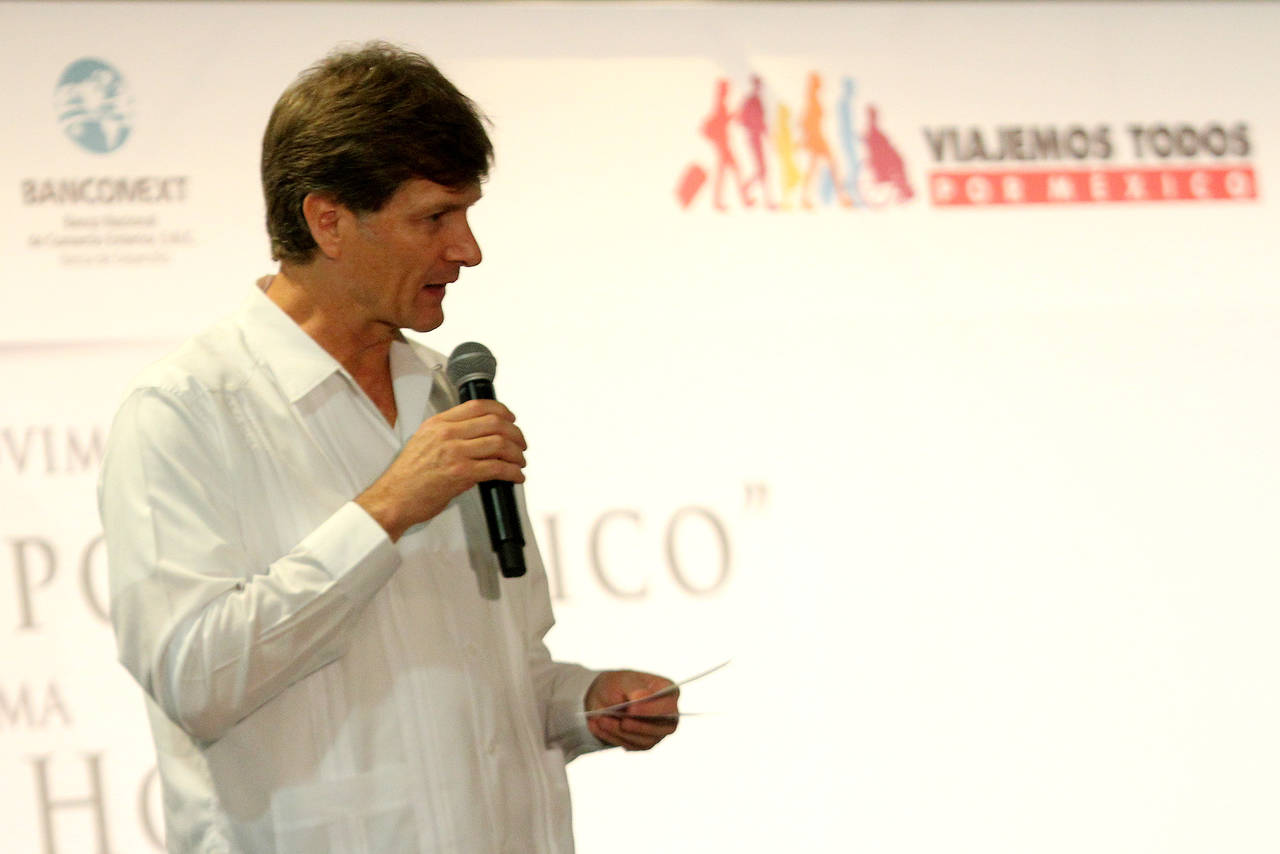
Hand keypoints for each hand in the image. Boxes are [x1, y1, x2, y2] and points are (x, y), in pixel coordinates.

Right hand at [356, 399, 525, 540]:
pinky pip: (497, 468)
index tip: (510, 418)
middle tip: (521, 444)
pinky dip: (513, 472)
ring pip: (500, 444)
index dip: (501, 410)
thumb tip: (477, 435)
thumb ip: (449, 434)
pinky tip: (516, 477)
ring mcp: (455, 453)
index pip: (477, 406)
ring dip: (517, 454)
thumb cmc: (407, 476)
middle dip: (515, 433)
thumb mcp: (423, 442)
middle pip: (494, 423)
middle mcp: (447, 434)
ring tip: (520, 462)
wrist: (393, 499)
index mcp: (438, 424)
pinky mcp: (461, 474)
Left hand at [584, 670, 678, 750]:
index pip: (667, 704)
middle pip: (662, 727)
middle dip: (638, 726)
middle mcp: (668, 713)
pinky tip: (597, 726)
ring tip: (601, 719)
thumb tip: (640, 699)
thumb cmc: (618, 684)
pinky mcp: (643, 743)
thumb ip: (633, 689)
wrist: (604, 698)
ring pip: (645, 739)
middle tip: (620, 721)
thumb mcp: (623, 680)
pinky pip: (631, 746)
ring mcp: (657, 731)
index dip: (651, 708)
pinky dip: (613, 737)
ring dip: (621, 732)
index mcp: (668, 691)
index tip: (632, 708)